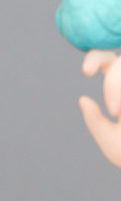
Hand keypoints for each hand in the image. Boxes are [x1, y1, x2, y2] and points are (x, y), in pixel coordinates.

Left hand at [80, 50, 120, 167]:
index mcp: (120, 90)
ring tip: (120, 112)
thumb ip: (95, 122)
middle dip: (115, 83)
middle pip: (120, 64)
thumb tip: (83, 99)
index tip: (85, 72)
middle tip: (115, 111)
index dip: (95, 57)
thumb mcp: (112, 142)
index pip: (107, 59)